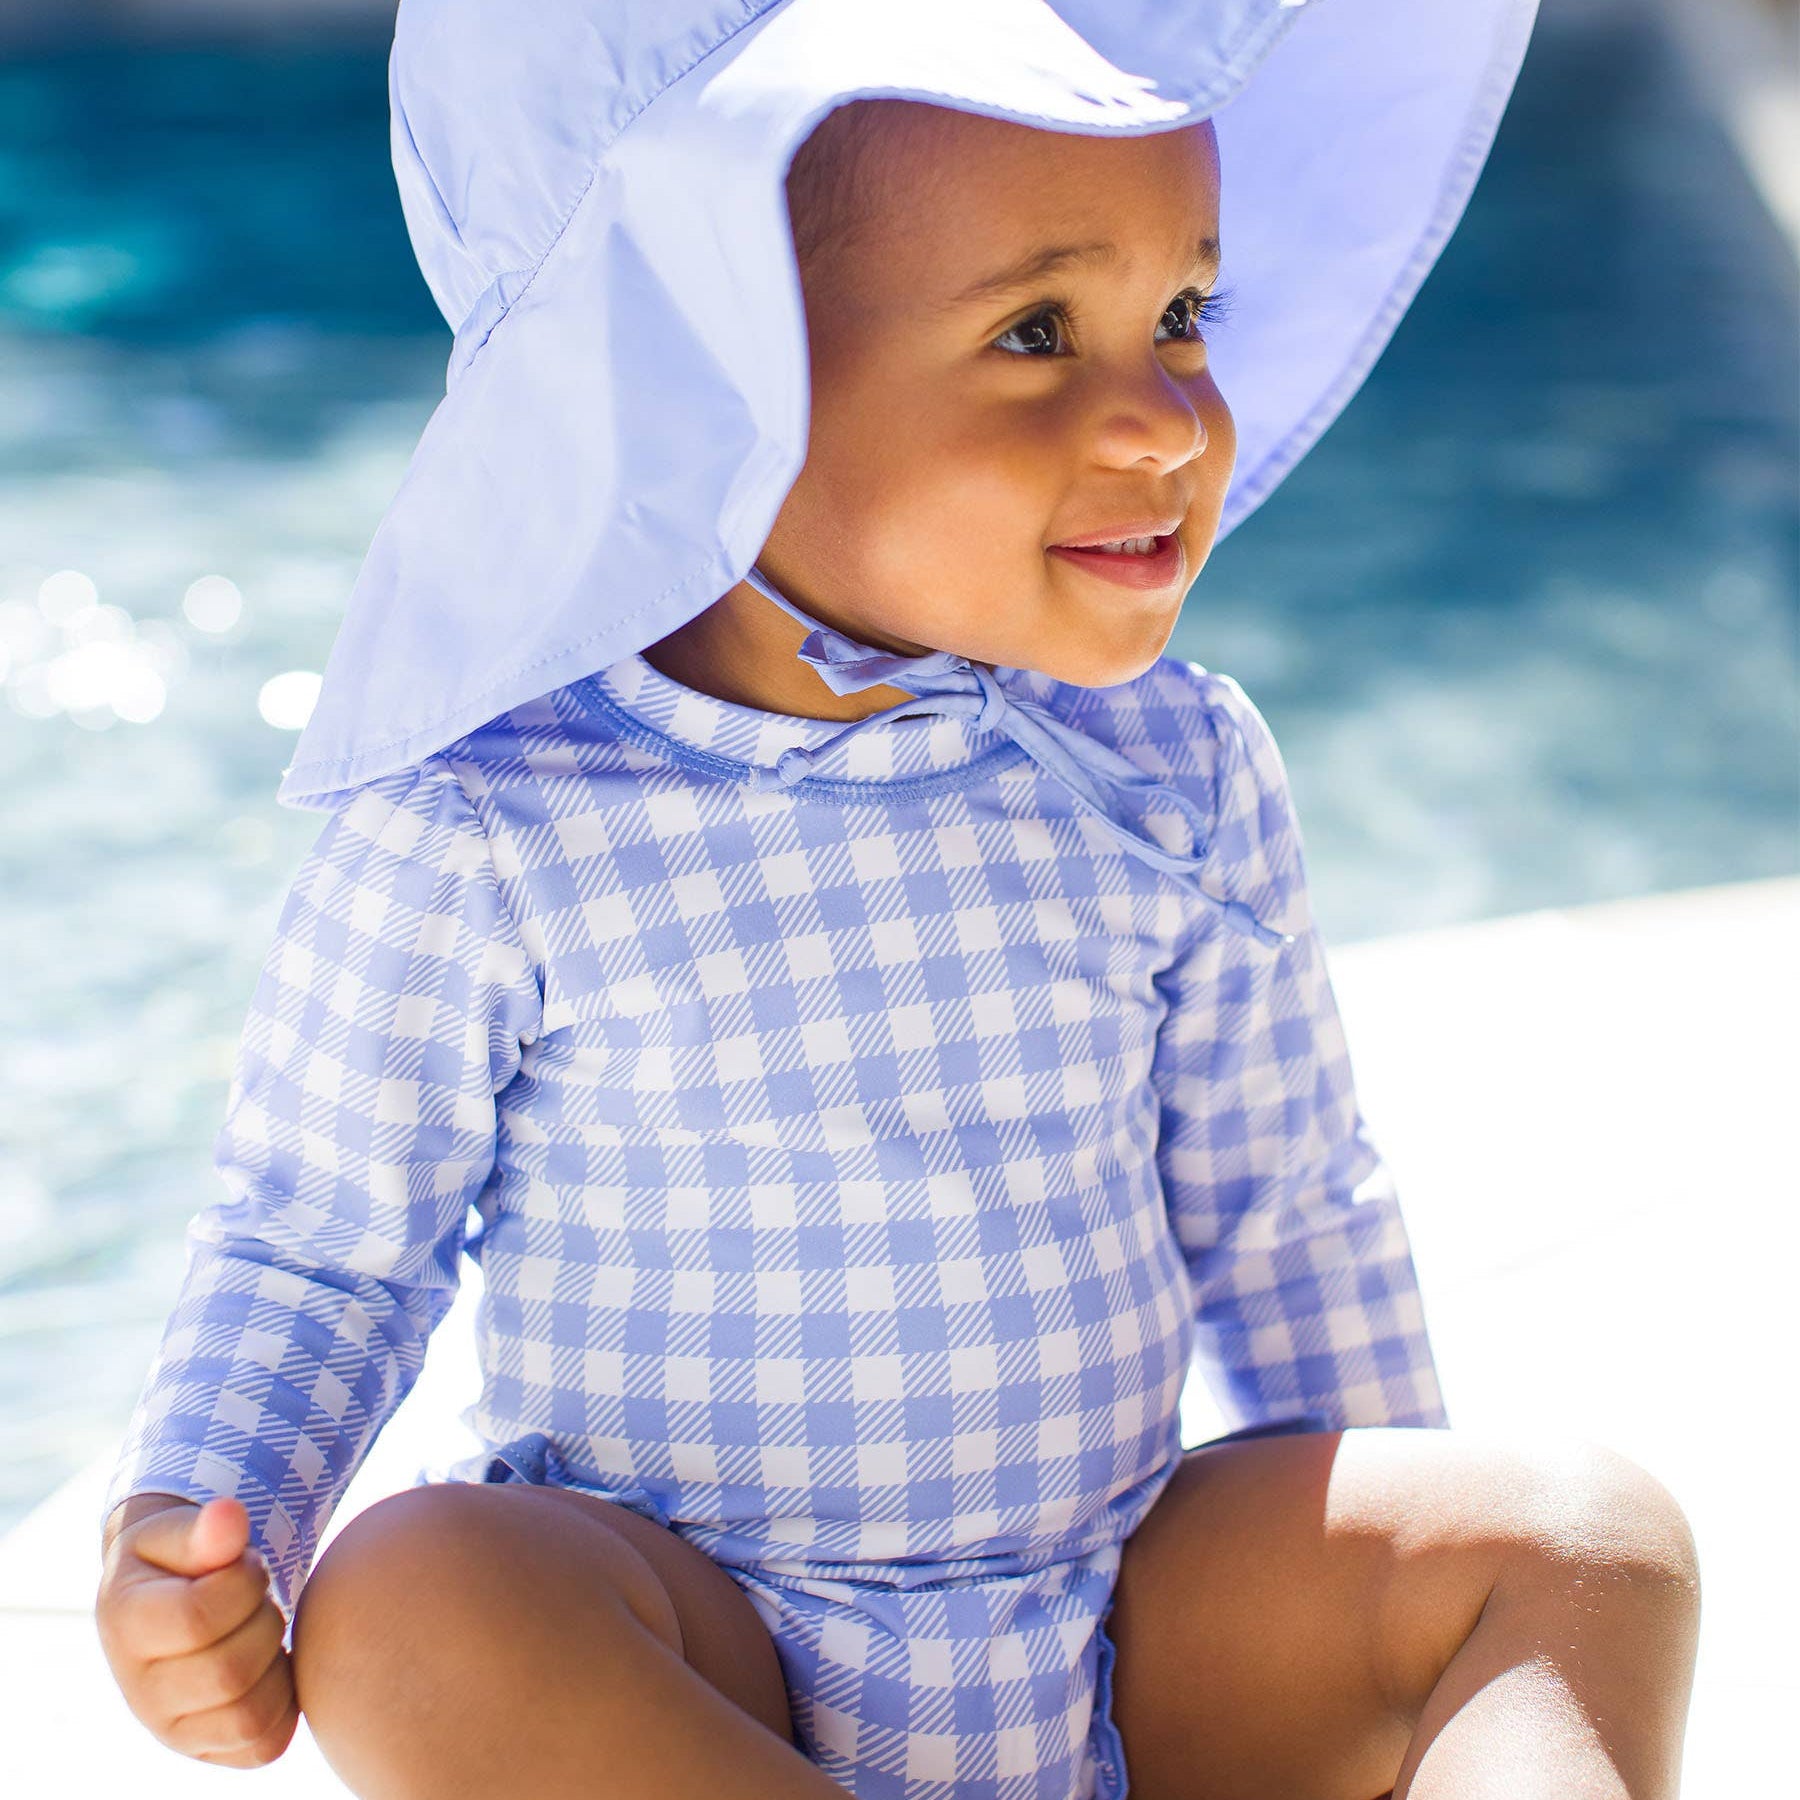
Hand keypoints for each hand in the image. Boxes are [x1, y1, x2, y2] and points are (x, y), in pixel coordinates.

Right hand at [95, 1494, 299, 1767]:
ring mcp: (172, 1729)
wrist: (173, 1596)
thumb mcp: (183, 1528)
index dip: (245, 1579)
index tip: (248, 1562)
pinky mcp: (209, 1749)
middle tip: (260, 1597)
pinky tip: (272, 1662)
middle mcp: (140, 1692)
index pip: (199, 1617)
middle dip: (264, 1620)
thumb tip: (228, 1516)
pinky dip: (286, 1700)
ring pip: (249, 1717)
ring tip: (261, 1628)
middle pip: (229, 1672)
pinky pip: (266, 1744)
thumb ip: (207, 1526)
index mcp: (125, 1626)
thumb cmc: (182, 1555)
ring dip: (276, 1662)